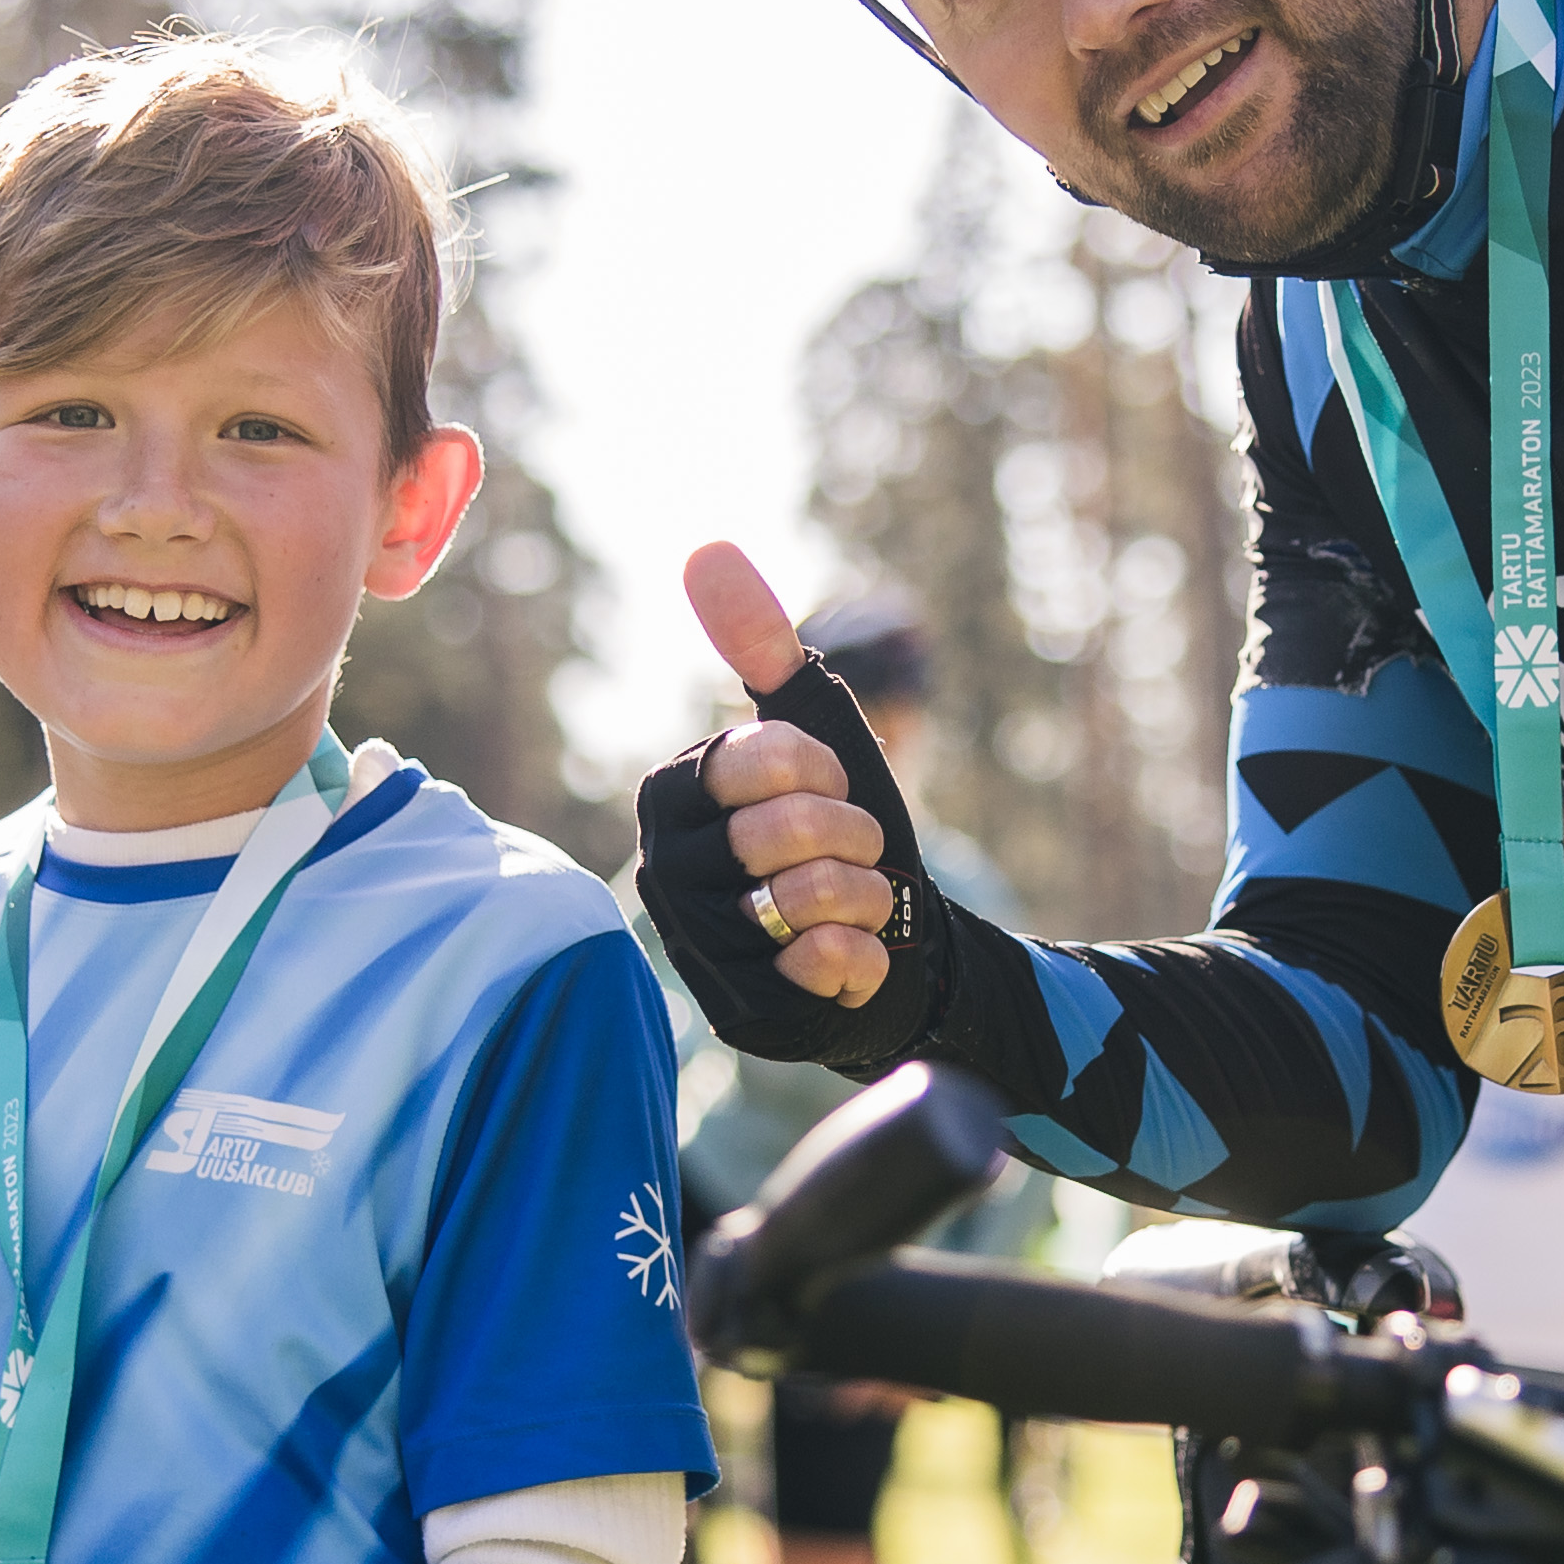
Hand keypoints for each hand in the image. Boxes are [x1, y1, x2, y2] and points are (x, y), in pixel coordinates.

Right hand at [633, 546, 956, 1070]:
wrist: (897, 939)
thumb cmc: (845, 826)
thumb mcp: (815, 728)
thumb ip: (761, 645)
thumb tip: (706, 551)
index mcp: (672, 797)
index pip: (756, 759)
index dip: (820, 767)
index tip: (833, 781)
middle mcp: (666, 873)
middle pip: (779, 833)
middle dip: (850, 835)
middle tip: (855, 851)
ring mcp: (698, 948)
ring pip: (802, 902)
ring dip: (864, 896)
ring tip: (858, 903)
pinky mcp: (739, 1013)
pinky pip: (820, 966)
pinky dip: (862, 955)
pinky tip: (853, 956)